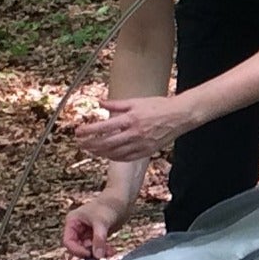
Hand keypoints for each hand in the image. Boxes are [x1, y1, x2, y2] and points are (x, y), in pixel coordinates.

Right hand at [62, 189, 130, 259]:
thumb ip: (99, 239)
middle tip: (101, 255)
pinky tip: (112, 251)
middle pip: (77, 247)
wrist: (123, 200)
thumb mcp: (102, 223)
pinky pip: (97, 247)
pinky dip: (103, 250)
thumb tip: (97, 256)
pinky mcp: (97, 235)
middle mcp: (78, 227)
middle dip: (89, 253)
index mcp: (73, 221)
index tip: (89, 254)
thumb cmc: (109, 205)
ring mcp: (87, 232)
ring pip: (88, 249)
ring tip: (110, 252)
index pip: (68, 242)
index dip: (77, 250)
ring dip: (98, 253)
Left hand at [73, 91, 195, 162]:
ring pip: (116, 153)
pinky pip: (127, 158)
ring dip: (101, 153)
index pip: (104, 128)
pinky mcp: (147, 151)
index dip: (89, 131)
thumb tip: (100, 103)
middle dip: (91, 145)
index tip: (79, 132)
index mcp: (130, 119)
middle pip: (107, 143)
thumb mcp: (136, 102)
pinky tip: (108, 155)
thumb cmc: (159, 106)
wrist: (179, 116)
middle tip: (81, 144)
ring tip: (91, 150)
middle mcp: (134, 133)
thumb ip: (116, 104)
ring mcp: (141, 144)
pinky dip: (115, 157)